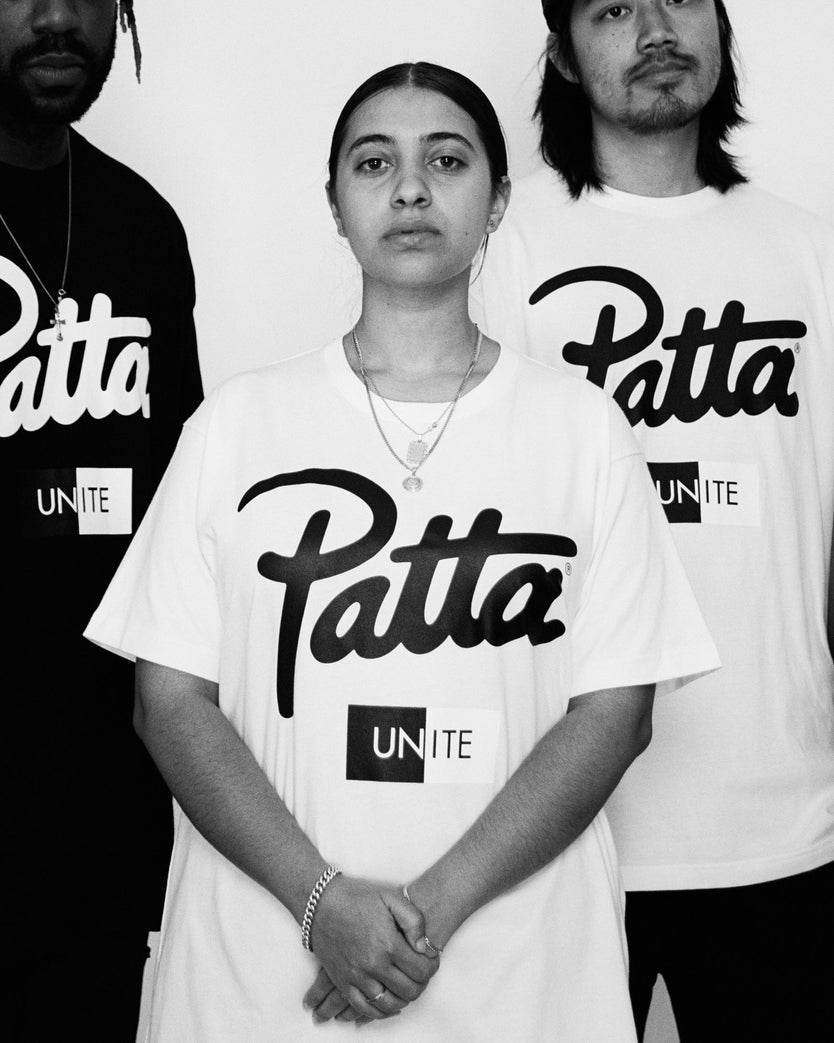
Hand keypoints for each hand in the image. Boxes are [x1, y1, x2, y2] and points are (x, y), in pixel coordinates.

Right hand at [303, 877, 438, 1022]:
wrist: (321, 903)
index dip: (432, 966)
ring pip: (389, 1004)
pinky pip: (364, 1009)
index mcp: (388, 944)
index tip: (431, 960)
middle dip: (421, 983)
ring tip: (406, 985)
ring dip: (403, 998)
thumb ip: (414, 921)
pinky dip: (379, 1011)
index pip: (422, 970)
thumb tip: (423, 947)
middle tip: (421, 973)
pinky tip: (387, 1002)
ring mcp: (357, 977)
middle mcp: (374, 965)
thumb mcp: (391, 897)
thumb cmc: (357, 898)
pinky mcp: (343, 982)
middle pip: (409, 991)